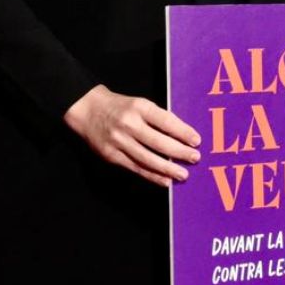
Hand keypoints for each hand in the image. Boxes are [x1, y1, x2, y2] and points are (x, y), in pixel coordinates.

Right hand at [64, 84, 201, 187]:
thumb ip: (159, 118)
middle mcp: (129, 124)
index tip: (197, 141)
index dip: (183, 132)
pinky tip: (165, 180)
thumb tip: (183, 136)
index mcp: (140, 107)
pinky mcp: (111, 155)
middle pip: (158, 142)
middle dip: (179, 152)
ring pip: (147, 158)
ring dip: (167, 168)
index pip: (166, 121)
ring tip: (184, 174)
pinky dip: (152, 176)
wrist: (87, 110)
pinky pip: (135, 168)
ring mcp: (119, 141)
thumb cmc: (121, 107)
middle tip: (195, 158)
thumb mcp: (141, 104)